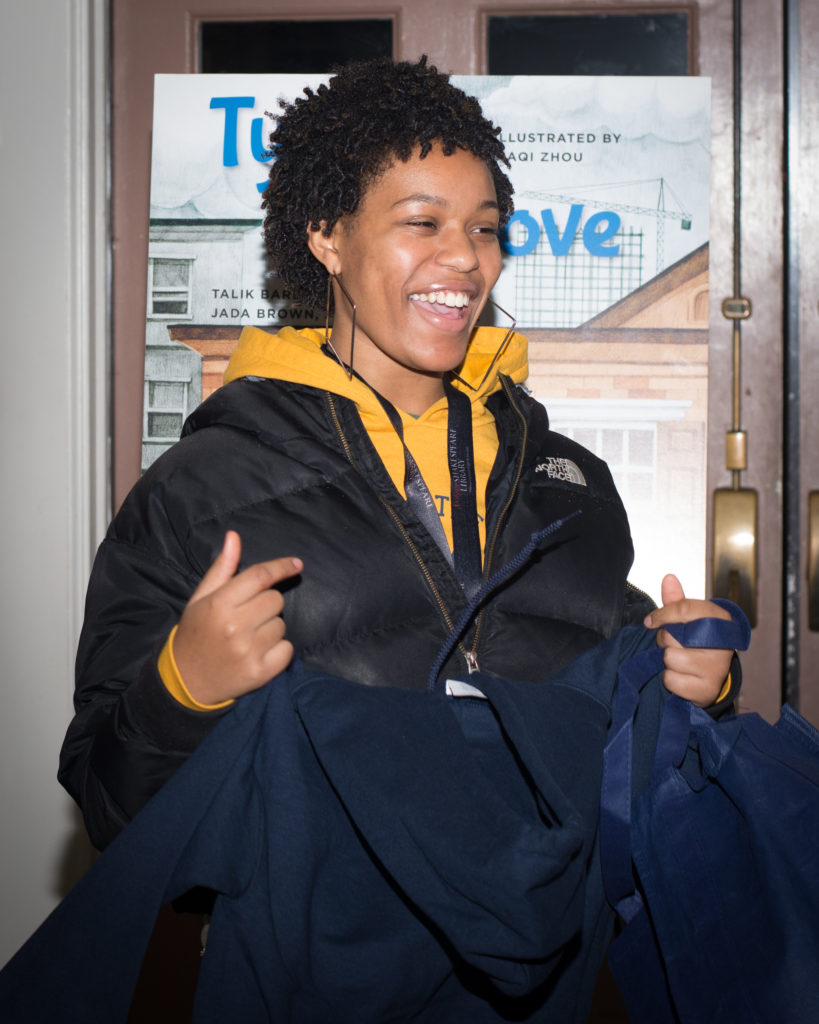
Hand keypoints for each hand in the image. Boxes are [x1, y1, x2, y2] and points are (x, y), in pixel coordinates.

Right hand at [173, 531, 302, 704]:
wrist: (186, 681)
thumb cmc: (196, 633)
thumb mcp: (201, 598)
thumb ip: (221, 568)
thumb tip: (234, 536)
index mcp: (219, 604)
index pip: (260, 576)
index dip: (281, 567)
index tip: (297, 564)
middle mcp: (235, 626)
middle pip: (276, 600)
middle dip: (266, 604)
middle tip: (247, 616)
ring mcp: (248, 650)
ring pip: (282, 625)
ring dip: (270, 629)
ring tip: (248, 638)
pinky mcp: (260, 672)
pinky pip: (287, 650)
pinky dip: (278, 651)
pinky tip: (258, 653)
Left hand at [643, 574, 732, 706]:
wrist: (713, 674)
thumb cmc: (698, 641)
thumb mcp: (689, 619)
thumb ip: (676, 600)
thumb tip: (668, 578)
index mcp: (720, 619)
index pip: (683, 608)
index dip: (662, 614)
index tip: (651, 621)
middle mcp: (723, 643)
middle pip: (672, 634)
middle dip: (664, 639)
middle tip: (673, 643)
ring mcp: (717, 667)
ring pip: (670, 657)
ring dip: (667, 660)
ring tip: (678, 658)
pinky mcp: (707, 689)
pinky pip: (671, 680)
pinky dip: (670, 678)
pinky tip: (682, 675)